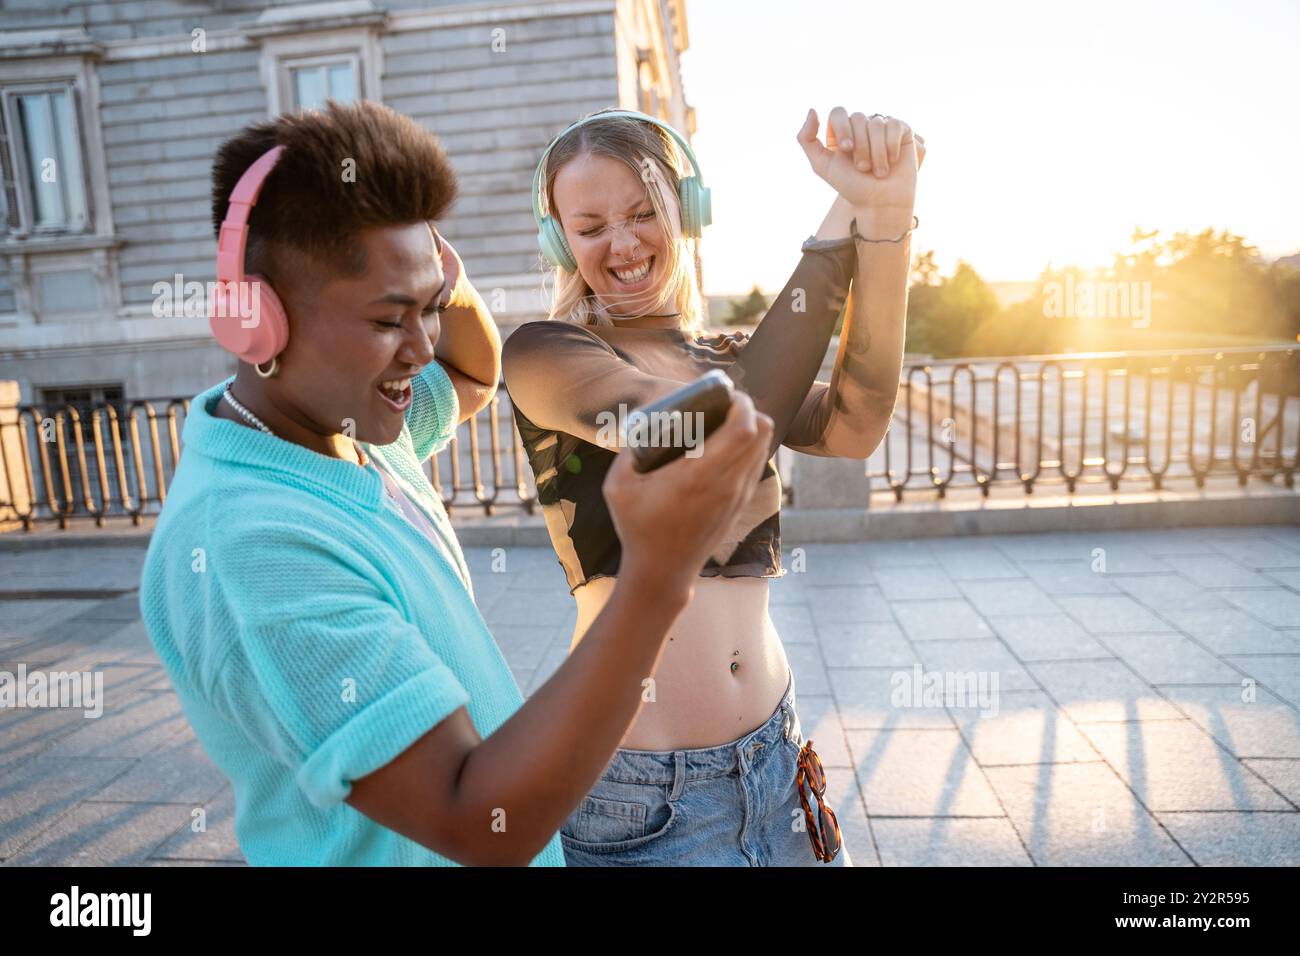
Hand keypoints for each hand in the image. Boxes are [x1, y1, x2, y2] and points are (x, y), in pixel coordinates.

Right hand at [603, 391, 773, 592]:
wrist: (662, 572)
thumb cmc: (638, 528)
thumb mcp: (618, 486)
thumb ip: (628, 451)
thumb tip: (642, 424)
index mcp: (699, 475)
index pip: (744, 430)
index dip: (743, 404)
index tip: (727, 394)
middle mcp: (726, 484)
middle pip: (762, 433)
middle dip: (750, 410)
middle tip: (727, 403)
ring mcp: (737, 496)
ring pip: (763, 448)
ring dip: (752, 429)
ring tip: (727, 422)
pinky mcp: (739, 505)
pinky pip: (755, 465)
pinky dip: (749, 449)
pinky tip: (726, 447)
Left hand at [797, 108, 924, 211]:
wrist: (881, 203)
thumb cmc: (852, 187)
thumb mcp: (822, 166)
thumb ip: (806, 139)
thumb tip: (812, 110)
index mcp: (842, 132)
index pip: (838, 113)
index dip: (842, 129)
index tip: (846, 149)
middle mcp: (861, 127)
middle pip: (858, 118)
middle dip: (860, 147)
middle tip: (863, 168)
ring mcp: (882, 127)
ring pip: (876, 124)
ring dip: (876, 152)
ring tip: (878, 171)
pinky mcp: (902, 130)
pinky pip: (895, 125)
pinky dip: (891, 147)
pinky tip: (892, 162)